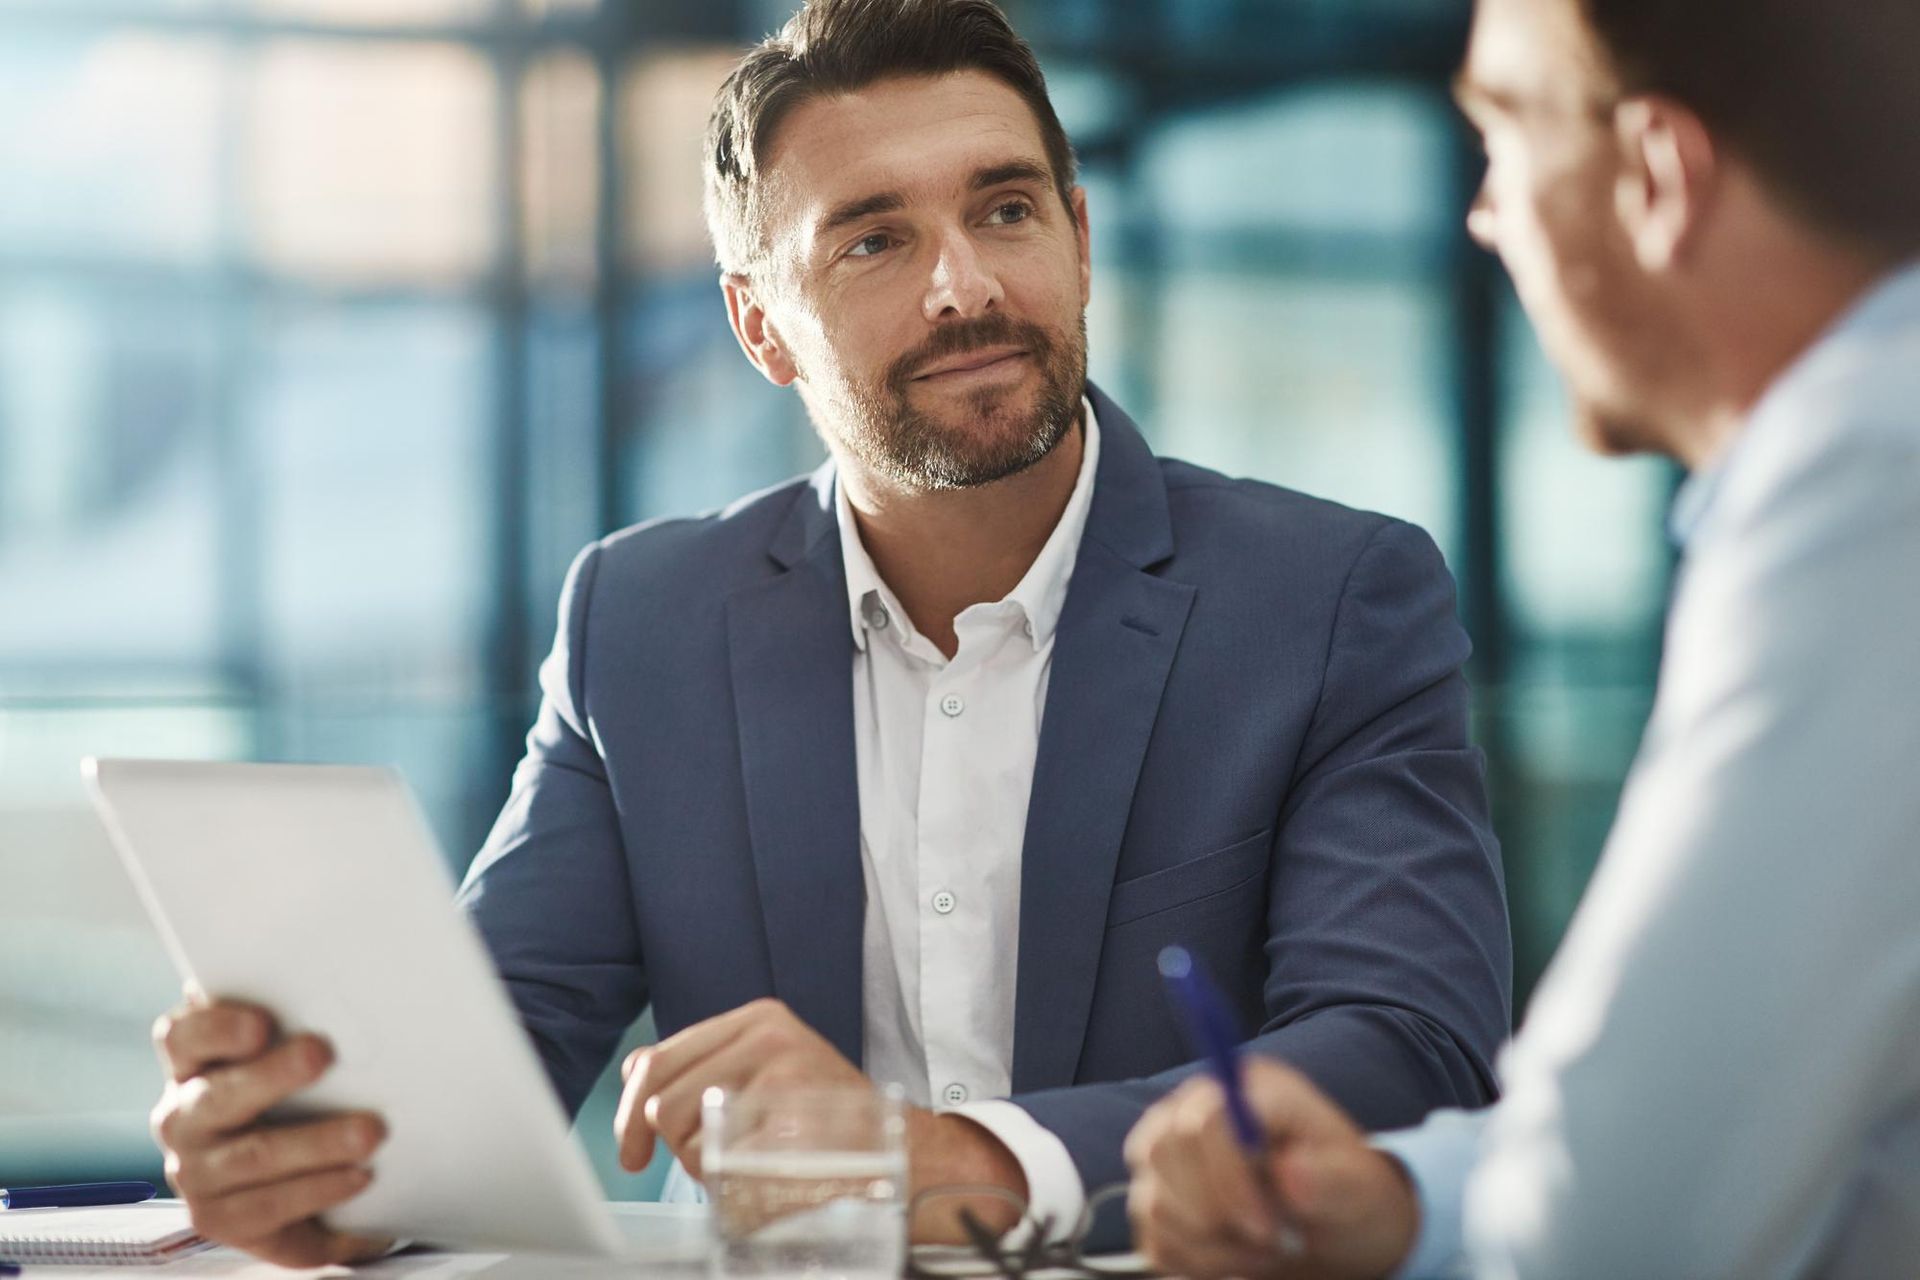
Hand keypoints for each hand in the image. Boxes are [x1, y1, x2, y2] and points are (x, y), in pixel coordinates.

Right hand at [149, 993, 391, 1268]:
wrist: (300, 1181)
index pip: (181, 1037)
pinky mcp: (221, 1218)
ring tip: (369, 1132)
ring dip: (317, 1142)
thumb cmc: (296, 1096)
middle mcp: (183, 1118)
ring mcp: (196, 1173)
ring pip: (254, 1155)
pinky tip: (360, 1176)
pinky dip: (319, 1189)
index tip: (261, 1023)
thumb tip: (340, 974)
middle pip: (218, 1095)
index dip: (215, 1028)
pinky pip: (270, 1205)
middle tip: (320, 1054)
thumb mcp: (288, 1056)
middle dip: (272, 1075)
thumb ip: (293, 1020)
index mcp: (192, 1065)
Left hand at [613, 998, 1026, 1241]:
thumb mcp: (765, 1069)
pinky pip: (723, 1167)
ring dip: (701, 1167)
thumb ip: (699, 1065)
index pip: (657, 1061)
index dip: (628, 1113)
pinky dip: (731, 1188)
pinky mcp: (794, 1124)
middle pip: (662, 1101)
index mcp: (756, 1019)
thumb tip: (634, 1071)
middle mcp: (768, 1037)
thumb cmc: (827, 1118)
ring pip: (686, 1137)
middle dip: (667, 1145)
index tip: (631, 1152)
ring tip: (744, 1164)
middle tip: (694, 1163)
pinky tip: (765, 1180)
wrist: (904, 1153)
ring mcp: (784, 1078)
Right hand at [1123, 1058, 1419, 1279]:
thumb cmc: (1345, 1192)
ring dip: (1213, 1246)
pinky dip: (1197, 1263)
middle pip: (1161, 1150)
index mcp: (1251, 1088)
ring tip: (1265, 1252)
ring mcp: (1170, 1154)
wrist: (1331, 1224)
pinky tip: (1238, 1259)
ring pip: (1153, 1201)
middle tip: (1270, 1242)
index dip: (1228, 1177)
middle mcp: (1195, 1108)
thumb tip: (1289, 1173)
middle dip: (1215, 1213)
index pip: (1206, 1116)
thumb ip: (1330, 1179)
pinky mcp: (1158, 1198)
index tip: (1268, 1228)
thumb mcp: (1357, 1186)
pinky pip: (1154, 1238)